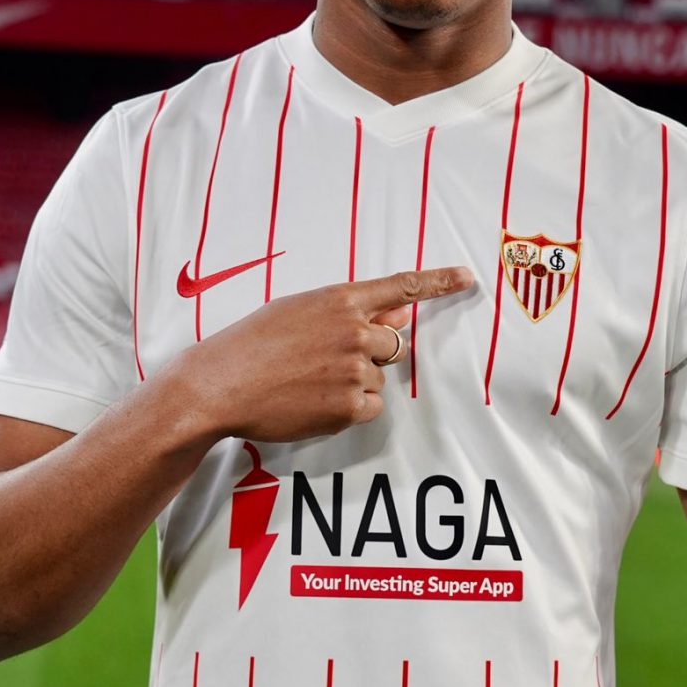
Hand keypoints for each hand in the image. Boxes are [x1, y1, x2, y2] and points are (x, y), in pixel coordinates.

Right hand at [176, 264, 474, 443]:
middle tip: (326, 361)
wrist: (220, 385)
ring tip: (308, 382)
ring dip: (354, 382)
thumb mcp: (297, 311)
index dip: (438, 281)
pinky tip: (314, 401)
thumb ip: (349, 312)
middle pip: (393, 344)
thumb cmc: (250, 345)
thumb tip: (398, 315)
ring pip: (378, 377)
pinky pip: (371, 406)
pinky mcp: (350, 406)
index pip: (402, 286)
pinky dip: (350, 407)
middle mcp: (354, 331)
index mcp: (340, 300)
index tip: (466, 278)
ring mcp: (354, 369)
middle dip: (370, 353)